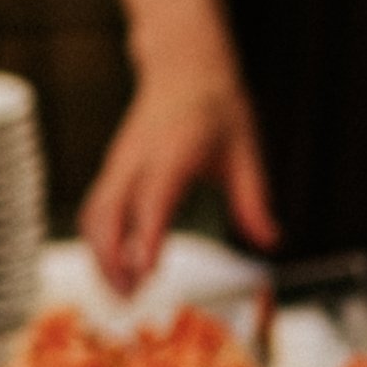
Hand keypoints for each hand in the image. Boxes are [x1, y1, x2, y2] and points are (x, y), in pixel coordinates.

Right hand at [77, 64, 275, 294]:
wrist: (184, 66)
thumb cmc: (219, 108)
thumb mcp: (247, 150)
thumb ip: (254, 199)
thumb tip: (272, 242)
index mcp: (173, 150)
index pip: (152, 199)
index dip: (145, 236)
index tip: (145, 273)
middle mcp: (137, 158)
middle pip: (108, 212)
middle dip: (112, 259)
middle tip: (130, 301)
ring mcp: (119, 163)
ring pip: (94, 214)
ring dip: (100, 256)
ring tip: (122, 296)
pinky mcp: (114, 170)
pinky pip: (96, 209)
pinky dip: (99, 242)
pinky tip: (116, 271)